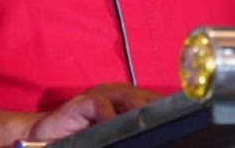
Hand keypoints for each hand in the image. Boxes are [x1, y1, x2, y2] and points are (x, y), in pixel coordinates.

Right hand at [24, 84, 160, 141]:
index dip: (170, 111)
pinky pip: (101, 105)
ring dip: (141, 111)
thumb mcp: (110, 133)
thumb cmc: (83, 135)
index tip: (187, 117)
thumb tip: (154, 141)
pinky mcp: (84, 102)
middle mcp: (118, 94)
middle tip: (173, 125)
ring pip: (129, 98)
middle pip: (147, 98)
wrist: (47, 133)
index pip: (155, 103)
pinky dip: (110, 116)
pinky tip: (115, 127)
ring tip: (151, 125)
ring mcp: (102, 95)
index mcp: (129, 101)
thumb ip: (129, 133)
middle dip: (159, 112)